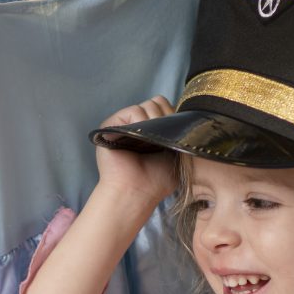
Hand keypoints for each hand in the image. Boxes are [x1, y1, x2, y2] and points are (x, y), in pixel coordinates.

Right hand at [93, 96, 179, 213]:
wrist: (138, 192)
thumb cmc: (156, 181)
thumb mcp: (176, 154)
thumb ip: (179, 133)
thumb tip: (184, 116)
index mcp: (150, 131)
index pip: (164, 107)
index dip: (172, 116)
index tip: (176, 133)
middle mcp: (135, 126)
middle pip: (157, 102)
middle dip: (165, 117)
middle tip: (163, 138)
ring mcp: (123, 126)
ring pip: (147, 105)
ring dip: (155, 121)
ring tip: (151, 140)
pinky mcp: (110, 126)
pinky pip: (133, 110)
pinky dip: (141, 120)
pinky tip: (141, 136)